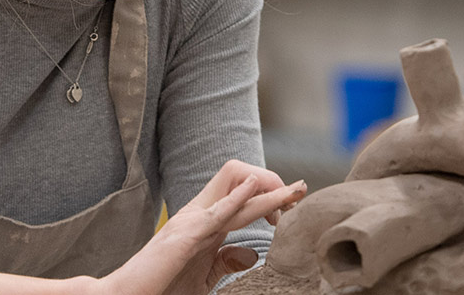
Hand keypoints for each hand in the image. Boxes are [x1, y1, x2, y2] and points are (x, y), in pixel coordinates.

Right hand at [98, 160, 307, 294]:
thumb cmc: (161, 288)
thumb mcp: (202, 275)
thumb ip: (224, 260)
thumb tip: (250, 254)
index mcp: (202, 222)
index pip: (240, 194)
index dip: (269, 195)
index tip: (289, 211)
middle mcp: (197, 215)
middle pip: (239, 179)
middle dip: (274, 182)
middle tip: (302, 192)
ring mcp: (189, 222)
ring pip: (233, 188)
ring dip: (267, 187)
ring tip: (294, 191)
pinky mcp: (184, 236)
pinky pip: (216, 211)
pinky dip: (237, 198)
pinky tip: (254, 191)